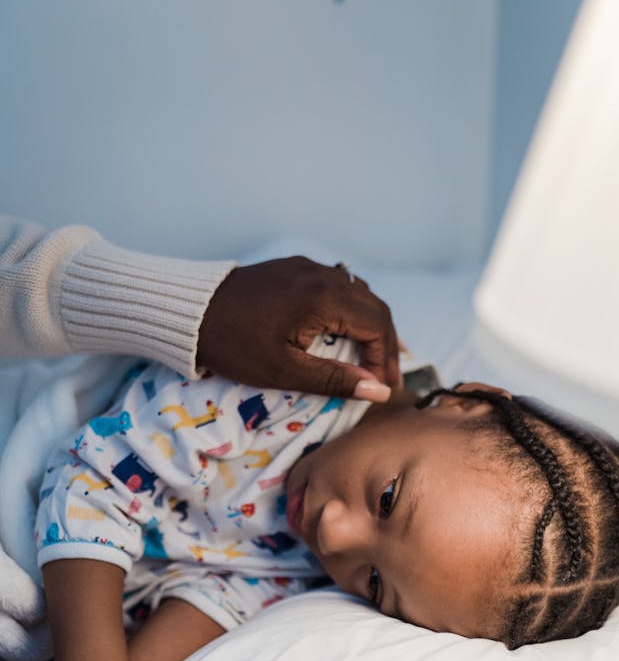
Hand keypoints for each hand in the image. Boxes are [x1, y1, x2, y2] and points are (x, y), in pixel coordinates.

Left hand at [197, 257, 400, 399]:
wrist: (189, 311)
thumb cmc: (233, 345)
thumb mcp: (284, 371)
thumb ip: (335, 380)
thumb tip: (379, 392)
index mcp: (324, 299)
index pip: (378, 327)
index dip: (386, 361)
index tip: (382, 390)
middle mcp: (324, 276)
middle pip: (376, 308)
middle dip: (386, 345)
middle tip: (384, 379)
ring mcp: (310, 268)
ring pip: (360, 295)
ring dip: (372, 327)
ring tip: (373, 359)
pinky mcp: (296, 268)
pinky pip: (340, 286)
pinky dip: (353, 312)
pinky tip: (348, 332)